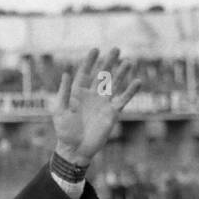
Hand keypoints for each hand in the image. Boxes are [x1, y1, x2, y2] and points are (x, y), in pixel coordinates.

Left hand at [50, 48, 141, 165]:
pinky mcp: (112, 113)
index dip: (90, 61)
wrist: (75, 149)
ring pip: (114, 84)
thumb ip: (64, 93)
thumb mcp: (60, 112)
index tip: (95, 50)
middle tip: (116, 49)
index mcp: (78, 93)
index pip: (85, 73)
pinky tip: (138, 81)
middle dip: (108, 62)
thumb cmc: (64, 132)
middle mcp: (92, 95)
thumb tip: (66, 73)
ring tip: (128, 62)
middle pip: (102, 75)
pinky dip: (130, 91)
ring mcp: (103, 103)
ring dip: (121, 73)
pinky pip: (123, 99)